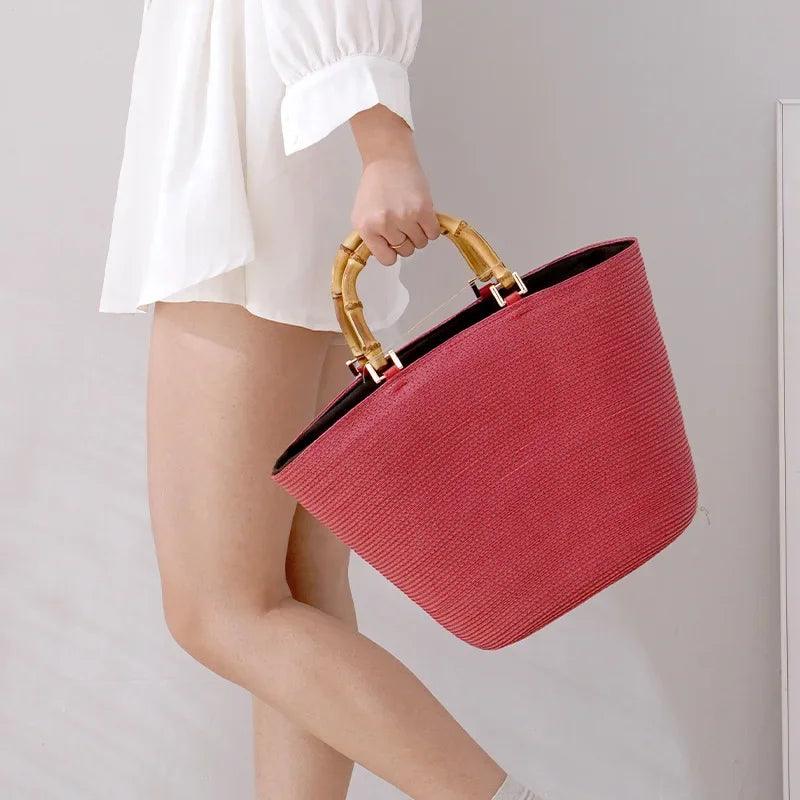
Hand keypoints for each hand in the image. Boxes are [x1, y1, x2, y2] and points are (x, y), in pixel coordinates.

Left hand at [349, 105, 438, 265]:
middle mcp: (384, 224)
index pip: (387, 259)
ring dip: (419, 233)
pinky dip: (431, 227)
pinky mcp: (422, 209)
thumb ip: (372, 238)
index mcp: (367, 228)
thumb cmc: (376, 186)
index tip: (393, 241)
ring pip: (420, 243)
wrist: (388, 159)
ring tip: (412, 215)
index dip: (393, 251)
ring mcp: (404, 217)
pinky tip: (423, 215)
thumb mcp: (362, 215)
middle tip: (402, 221)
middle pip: (406, 251)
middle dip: (406, 239)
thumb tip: (387, 254)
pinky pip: (432, 233)